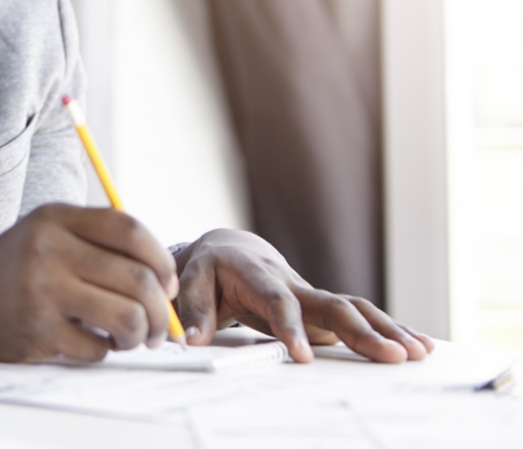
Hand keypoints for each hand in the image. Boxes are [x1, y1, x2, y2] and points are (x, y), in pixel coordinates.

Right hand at [0, 204, 179, 362]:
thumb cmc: (10, 270)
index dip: (160, 258)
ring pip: (126, 316)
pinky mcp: (36, 330)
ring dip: (138, 333)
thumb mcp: (45, 235)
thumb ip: (97, 242)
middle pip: (137, 277)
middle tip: (158, 324)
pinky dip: (102, 351)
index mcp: (54, 218)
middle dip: (160, 308)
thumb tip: (164, 279)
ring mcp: (41, 290)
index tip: (167, 282)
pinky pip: (97, 347)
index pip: (129, 229)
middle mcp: (47, 249)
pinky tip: (88, 342)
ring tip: (129, 336)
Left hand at [173, 228, 433, 362]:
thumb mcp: (191, 282)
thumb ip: (194, 311)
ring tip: (418, 353)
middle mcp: (292, 282)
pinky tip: (417, 345)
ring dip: (386, 330)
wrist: (230, 249)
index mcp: (257, 276)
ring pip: (353, 308)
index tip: (304, 358)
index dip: (291, 329)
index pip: (278, 303)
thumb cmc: (210, 268)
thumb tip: (191, 342)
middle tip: (392, 357)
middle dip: (363, 332)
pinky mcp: (321, 306)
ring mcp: (311, 294)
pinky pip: (358, 317)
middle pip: (331, 305)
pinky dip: (387, 329)